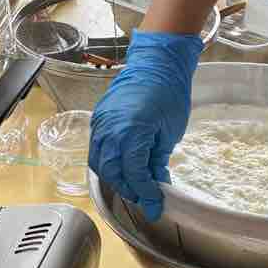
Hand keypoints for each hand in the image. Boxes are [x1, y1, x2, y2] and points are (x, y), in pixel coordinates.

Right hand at [89, 30, 202, 220]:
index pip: (135, 174)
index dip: (145, 192)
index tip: (154, 204)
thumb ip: (158, 161)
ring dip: (114, 178)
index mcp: (132, 132)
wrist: (157, 63)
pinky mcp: (99, 118)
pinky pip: (97, 148)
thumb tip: (156, 183)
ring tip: (133, 185)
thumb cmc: (169, 92)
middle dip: (128, 189)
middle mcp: (111, 129)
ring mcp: (101, 123)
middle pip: (112, 172)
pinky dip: (107, 162)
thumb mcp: (169, 133)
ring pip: (99, 162)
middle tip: (144, 197)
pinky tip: (121, 167)